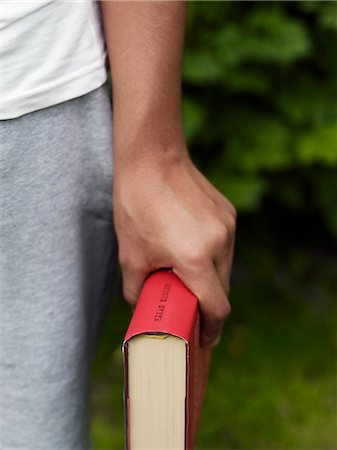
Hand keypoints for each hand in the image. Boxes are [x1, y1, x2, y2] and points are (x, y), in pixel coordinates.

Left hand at [112, 150, 235, 347]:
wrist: (152, 160)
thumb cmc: (136, 206)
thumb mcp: (130, 255)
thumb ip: (139, 290)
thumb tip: (144, 307)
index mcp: (195, 258)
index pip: (217, 308)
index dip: (212, 329)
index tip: (205, 339)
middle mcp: (219, 243)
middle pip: (223, 289)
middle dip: (206, 302)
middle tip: (187, 306)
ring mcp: (227, 226)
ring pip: (225, 267)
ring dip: (210, 277)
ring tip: (185, 270)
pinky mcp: (228, 213)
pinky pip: (225, 245)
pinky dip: (211, 255)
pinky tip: (191, 246)